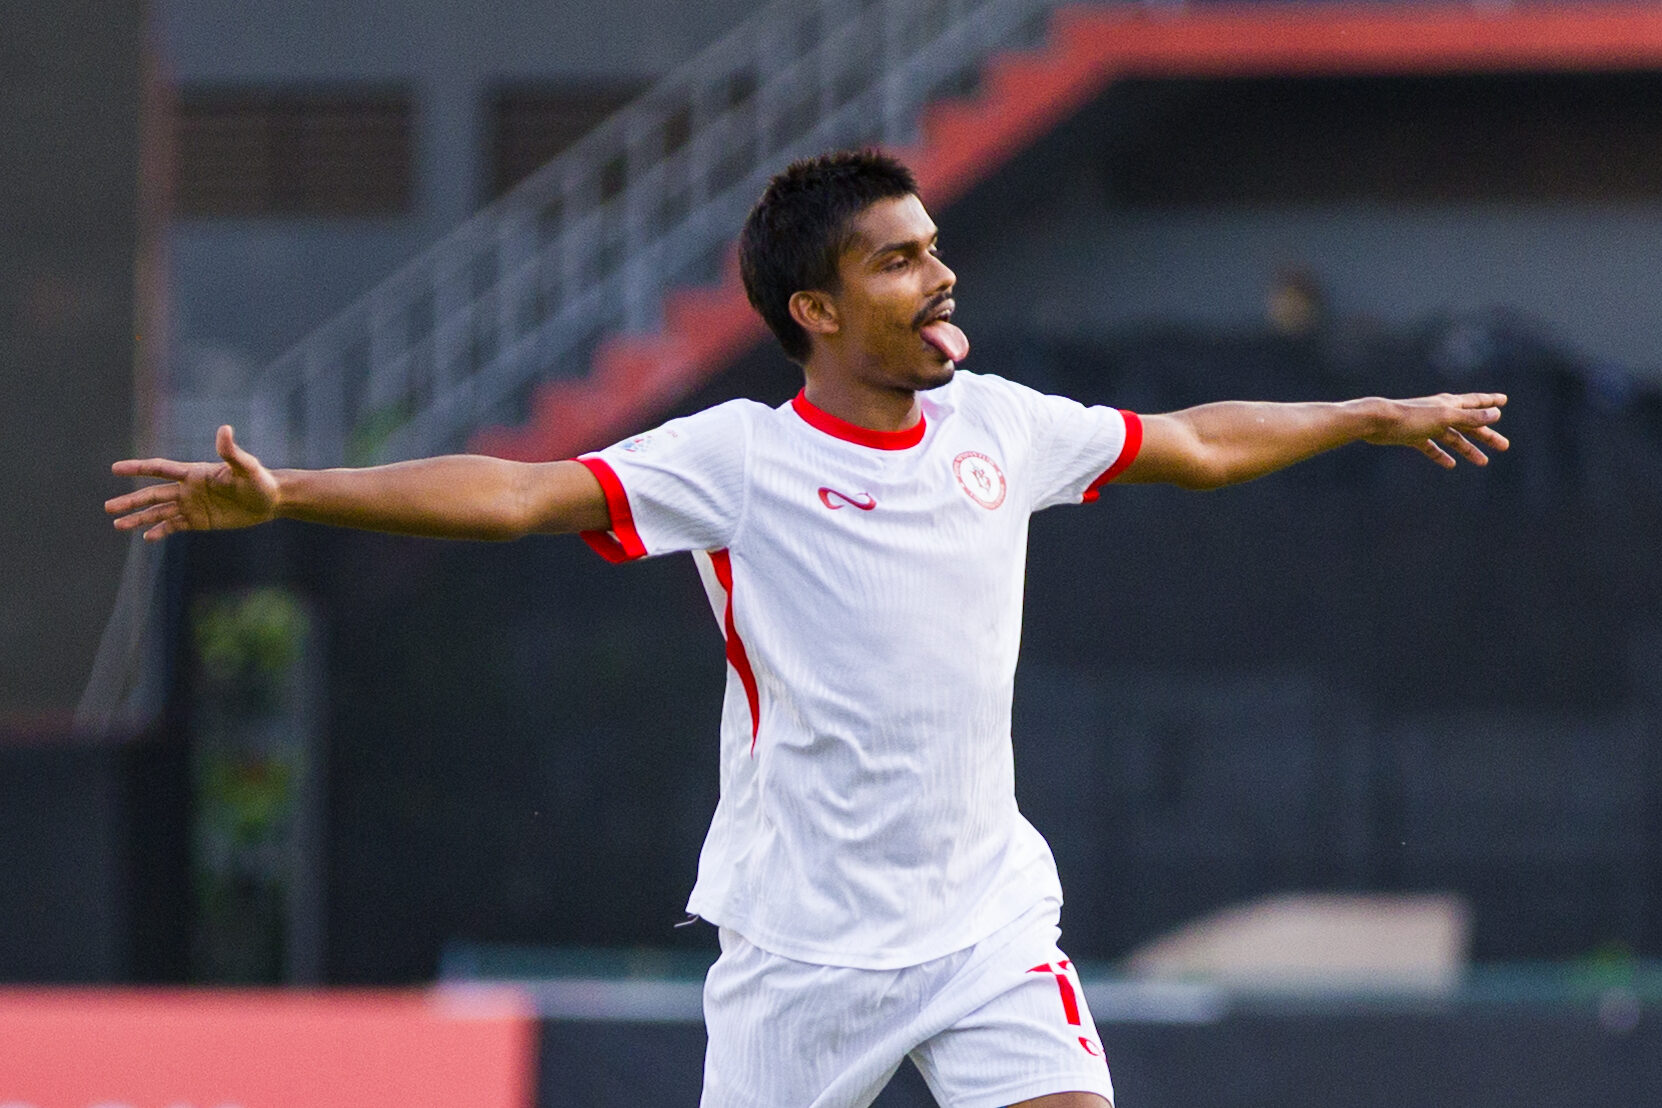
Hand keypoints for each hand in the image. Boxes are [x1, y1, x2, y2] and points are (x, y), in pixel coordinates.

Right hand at [107, 425, 280, 539]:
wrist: (272, 500)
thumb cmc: (260, 481)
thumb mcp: (246, 467)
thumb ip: (231, 452)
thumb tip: (224, 429)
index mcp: (194, 473)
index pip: (160, 470)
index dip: (138, 468)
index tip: (115, 468)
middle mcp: (188, 489)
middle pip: (152, 495)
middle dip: (130, 501)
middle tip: (107, 507)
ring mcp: (192, 506)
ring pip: (159, 512)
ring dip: (139, 518)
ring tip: (117, 524)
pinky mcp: (200, 521)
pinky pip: (175, 526)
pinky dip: (160, 531)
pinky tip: (146, 537)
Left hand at [1363, 392, 1509, 467]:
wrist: (1377, 422)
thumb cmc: (1411, 417)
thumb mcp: (1445, 417)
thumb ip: (1470, 416)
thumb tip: (1496, 414)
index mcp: (1449, 404)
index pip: (1475, 402)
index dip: (1490, 402)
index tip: (1504, 401)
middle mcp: (1440, 413)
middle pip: (1469, 425)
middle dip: (1487, 435)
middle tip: (1504, 446)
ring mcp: (1427, 425)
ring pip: (1453, 438)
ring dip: (1468, 449)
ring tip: (1483, 462)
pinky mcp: (1413, 437)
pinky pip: (1431, 447)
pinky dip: (1441, 455)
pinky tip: (1450, 465)